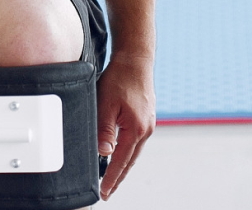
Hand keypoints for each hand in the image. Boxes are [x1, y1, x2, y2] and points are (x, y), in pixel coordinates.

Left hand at [95, 52, 154, 199]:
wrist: (136, 59)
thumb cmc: (120, 78)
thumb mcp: (105, 103)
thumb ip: (104, 129)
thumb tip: (104, 153)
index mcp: (136, 129)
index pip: (120, 161)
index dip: (111, 178)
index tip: (104, 192)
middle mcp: (146, 129)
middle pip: (130, 161)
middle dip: (118, 177)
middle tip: (108, 192)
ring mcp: (148, 123)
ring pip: (133, 151)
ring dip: (123, 165)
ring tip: (112, 178)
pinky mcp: (146, 117)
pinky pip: (136, 141)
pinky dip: (127, 151)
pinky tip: (120, 154)